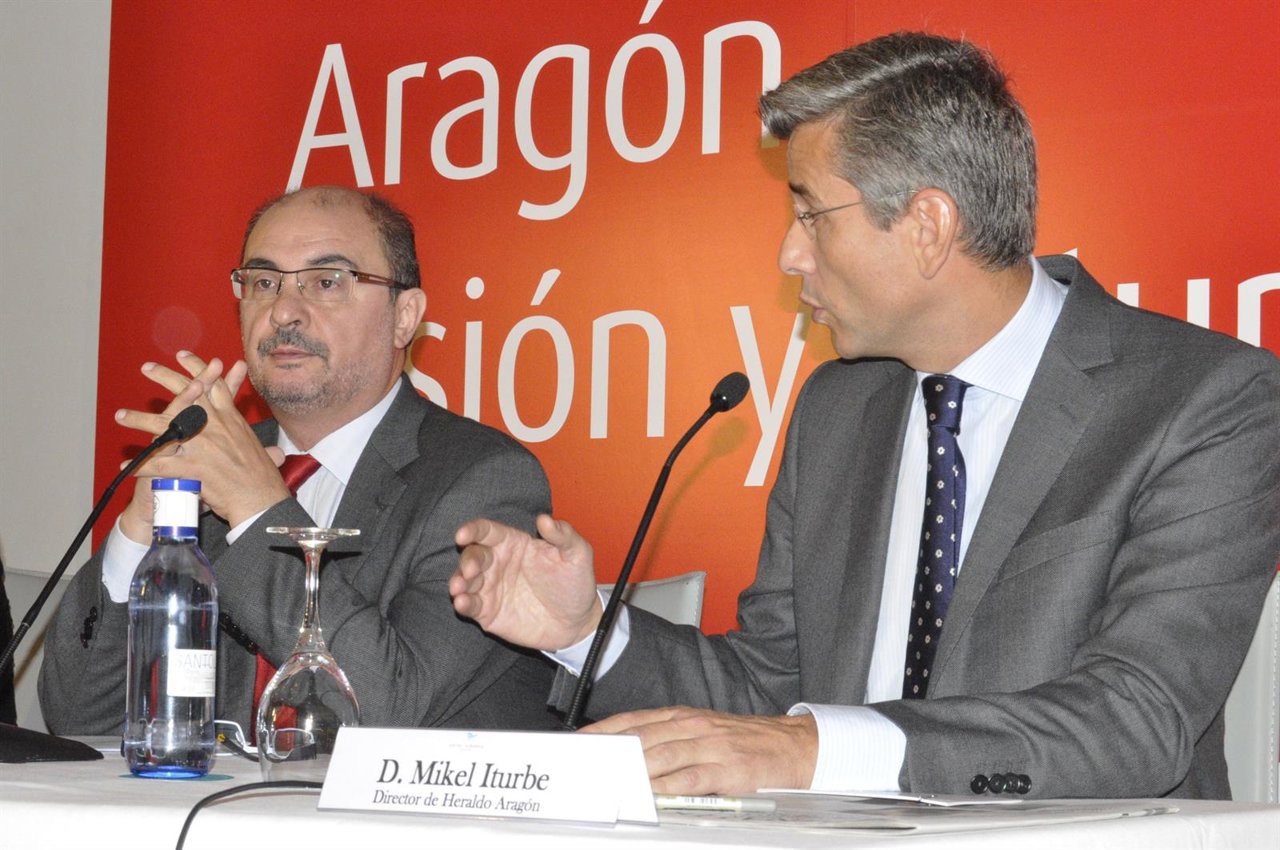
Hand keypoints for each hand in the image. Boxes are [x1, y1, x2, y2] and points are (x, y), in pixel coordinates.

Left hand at [116, 351, 289, 530]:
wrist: (261, 499)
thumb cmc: (264, 479)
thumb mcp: (263, 452)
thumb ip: (261, 447)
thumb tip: (277, 453)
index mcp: (231, 419)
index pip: (213, 384)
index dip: (197, 367)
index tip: (183, 355)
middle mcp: (215, 426)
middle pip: (185, 394)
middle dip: (164, 377)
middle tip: (146, 367)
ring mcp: (202, 445)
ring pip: (164, 427)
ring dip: (139, 421)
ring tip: (121, 416)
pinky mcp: (191, 467)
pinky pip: (159, 465)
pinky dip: (141, 466)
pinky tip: (127, 466)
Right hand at [450, 514, 601, 649]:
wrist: (577, 623)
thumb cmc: (575, 583)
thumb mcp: (577, 555)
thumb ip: (563, 535)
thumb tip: (544, 519)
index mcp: (514, 543)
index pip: (487, 531)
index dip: (472, 530)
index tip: (462, 534)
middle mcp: (497, 563)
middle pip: (473, 555)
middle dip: (467, 560)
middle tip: (470, 570)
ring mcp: (491, 588)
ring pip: (465, 580)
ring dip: (458, 582)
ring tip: (458, 588)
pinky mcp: (488, 612)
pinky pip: (470, 606)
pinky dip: (463, 603)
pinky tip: (462, 602)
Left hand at [584, 707, 817, 794]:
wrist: (791, 746)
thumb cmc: (743, 741)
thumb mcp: (702, 730)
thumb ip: (668, 740)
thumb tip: (631, 754)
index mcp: (683, 716)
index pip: (634, 720)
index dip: (604, 730)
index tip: (580, 741)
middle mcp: (693, 727)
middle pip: (642, 737)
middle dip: (611, 752)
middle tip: (586, 764)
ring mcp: (710, 747)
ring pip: (662, 756)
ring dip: (632, 769)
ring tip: (608, 779)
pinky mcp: (727, 769)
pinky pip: (691, 779)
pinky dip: (668, 787)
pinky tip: (651, 793)